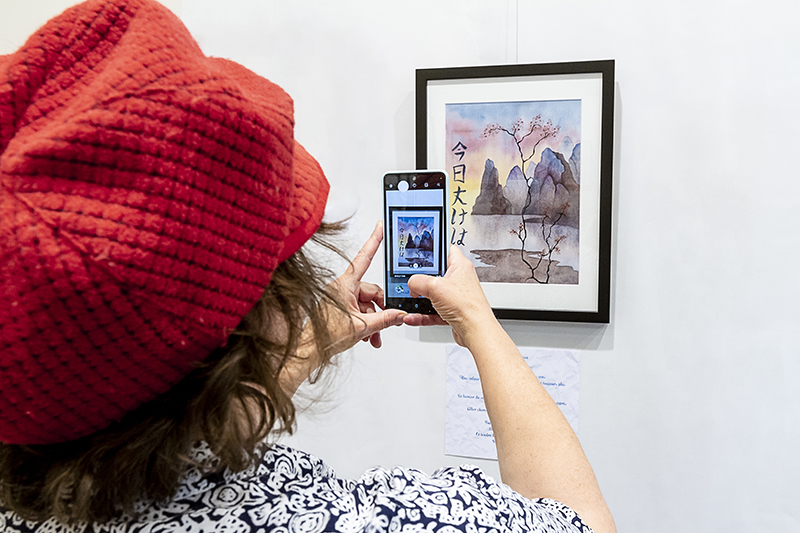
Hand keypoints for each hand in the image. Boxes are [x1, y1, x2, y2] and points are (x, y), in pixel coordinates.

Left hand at [326, 221, 405, 350]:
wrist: (309, 351)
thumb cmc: (325, 336)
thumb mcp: (362, 327)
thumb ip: (385, 319)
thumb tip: (399, 315)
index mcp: (344, 285)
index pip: (364, 258)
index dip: (374, 241)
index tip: (380, 227)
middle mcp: (341, 288)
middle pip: (371, 290)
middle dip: (381, 309)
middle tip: (388, 322)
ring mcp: (339, 298)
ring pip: (366, 304)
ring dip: (374, 320)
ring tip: (374, 336)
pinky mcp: (338, 308)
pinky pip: (358, 310)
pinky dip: (366, 323)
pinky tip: (368, 336)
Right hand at [403, 246, 496, 346]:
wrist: (476, 332)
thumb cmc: (468, 307)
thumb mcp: (435, 287)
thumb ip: (418, 281)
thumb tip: (411, 283)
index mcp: (460, 266)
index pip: (446, 249)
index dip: (433, 248)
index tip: (420, 250)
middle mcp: (459, 280)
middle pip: (435, 273)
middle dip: (421, 278)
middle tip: (411, 279)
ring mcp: (455, 296)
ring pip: (433, 294)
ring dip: (420, 299)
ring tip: (410, 300)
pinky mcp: (452, 311)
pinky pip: (433, 310)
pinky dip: (422, 314)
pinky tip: (413, 317)